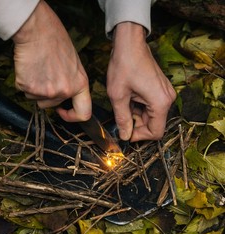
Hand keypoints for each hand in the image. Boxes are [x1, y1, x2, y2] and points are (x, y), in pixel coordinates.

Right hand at [12, 0, 91, 121]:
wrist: (36, 29)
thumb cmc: (54, 40)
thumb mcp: (73, 62)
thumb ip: (71, 81)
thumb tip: (65, 93)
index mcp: (79, 84)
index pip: (84, 113)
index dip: (72, 116)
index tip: (62, 111)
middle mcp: (64, 91)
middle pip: (51, 105)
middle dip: (46, 94)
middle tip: (44, 72)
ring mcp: (45, 91)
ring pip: (36, 98)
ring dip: (34, 87)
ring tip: (37, 67)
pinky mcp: (28, 88)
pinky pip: (24, 90)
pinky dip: (23, 80)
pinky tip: (28, 66)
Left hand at [107, 22, 175, 141]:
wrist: (130, 44)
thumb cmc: (124, 65)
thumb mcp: (118, 96)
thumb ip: (122, 119)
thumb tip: (125, 136)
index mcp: (160, 102)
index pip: (155, 132)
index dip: (139, 136)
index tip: (125, 133)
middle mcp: (168, 99)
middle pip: (154, 124)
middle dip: (136, 125)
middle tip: (120, 116)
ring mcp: (165, 93)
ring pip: (151, 115)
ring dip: (136, 115)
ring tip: (123, 103)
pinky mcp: (161, 88)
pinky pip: (151, 106)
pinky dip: (139, 107)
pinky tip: (128, 98)